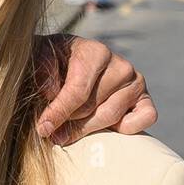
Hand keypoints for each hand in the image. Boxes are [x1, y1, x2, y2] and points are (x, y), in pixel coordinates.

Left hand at [34, 34, 156, 144]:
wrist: (68, 64)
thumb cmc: (52, 64)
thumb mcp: (39, 60)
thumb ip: (42, 72)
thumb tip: (51, 92)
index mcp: (95, 52)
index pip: (78, 91)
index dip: (59, 112)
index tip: (43, 129)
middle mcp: (121, 65)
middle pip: (91, 108)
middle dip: (68, 123)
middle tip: (52, 132)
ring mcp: (136, 82)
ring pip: (111, 117)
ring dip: (86, 129)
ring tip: (67, 131)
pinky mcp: (144, 99)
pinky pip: (144, 119)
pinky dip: (124, 129)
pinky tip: (101, 127)